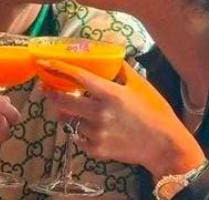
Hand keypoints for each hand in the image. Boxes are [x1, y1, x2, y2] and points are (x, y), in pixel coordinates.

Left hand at [39, 61, 204, 178]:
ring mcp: (96, 133)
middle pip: (63, 102)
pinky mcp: (96, 150)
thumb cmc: (155, 112)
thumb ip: (122, 70)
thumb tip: (112, 57)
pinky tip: (91, 128)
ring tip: (76, 110)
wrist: (163, 145)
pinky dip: (80, 132)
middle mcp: (100, 113)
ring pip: (70, 121)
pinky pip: (79, 138)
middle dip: (51, 95)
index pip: (78, 78)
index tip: (44, 63)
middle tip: (48, 89)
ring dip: (69, 114)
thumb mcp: (140, 85)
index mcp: (110, 94)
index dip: (58, 68)